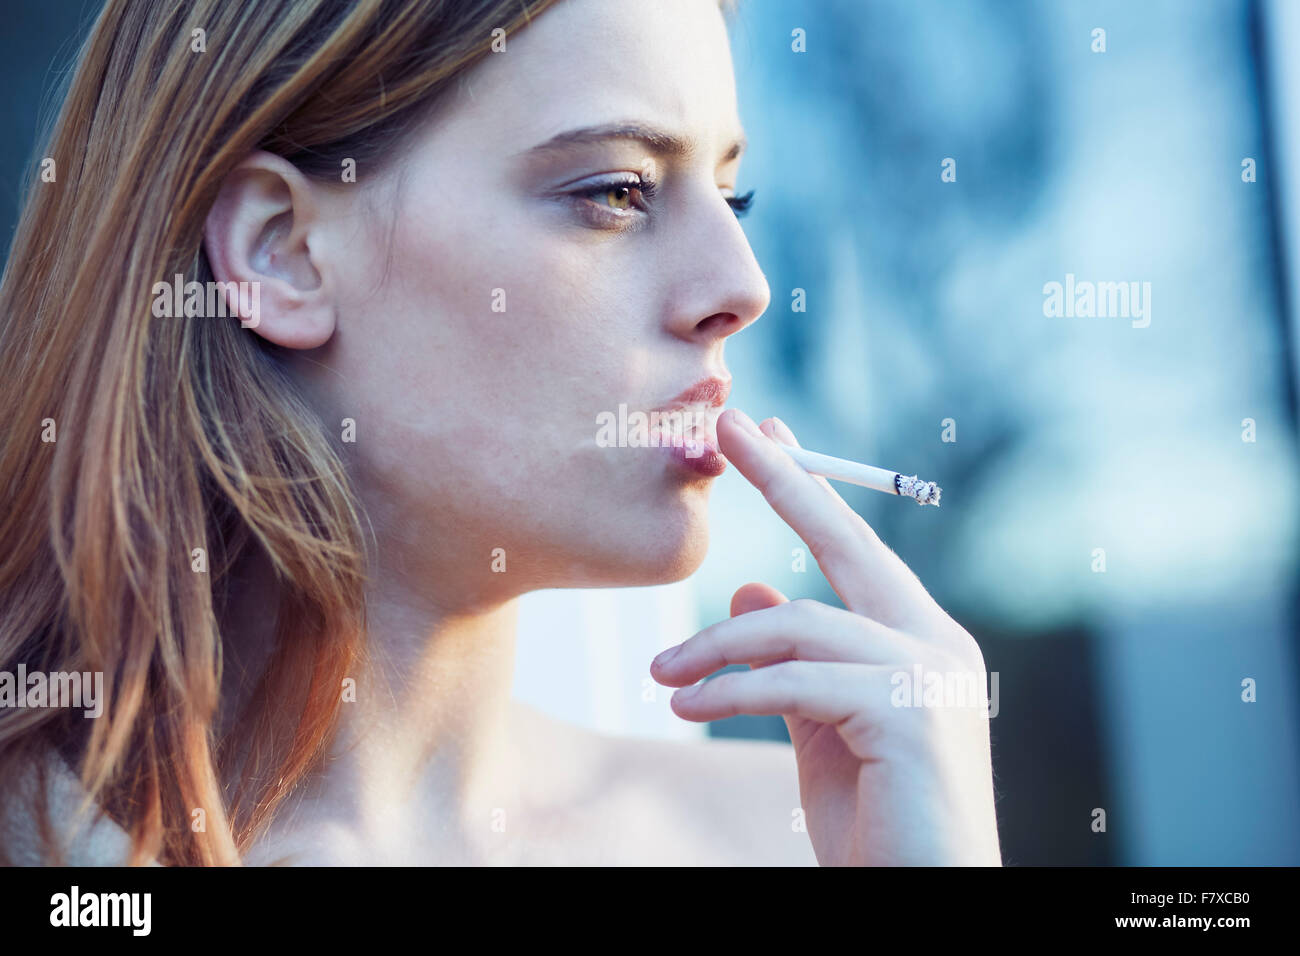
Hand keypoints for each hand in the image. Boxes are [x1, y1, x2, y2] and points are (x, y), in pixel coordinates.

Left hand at [651, 409, 1000, 865]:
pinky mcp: (909, 715)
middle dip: (785, 479)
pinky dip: (733, 692)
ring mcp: (930, 676)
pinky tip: (687, 709)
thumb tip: (749, 588)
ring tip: (662, 677)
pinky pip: (798, 683)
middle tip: (727, 430)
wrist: (925, 901)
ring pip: (800, 624)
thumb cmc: (877, 822)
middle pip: (848, 541)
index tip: (764, 436)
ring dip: (717, 646)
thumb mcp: (820, 728)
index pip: (855, 547)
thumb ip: (791, 661)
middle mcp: (936, 643)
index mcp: (920, 640)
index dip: (806, 487)